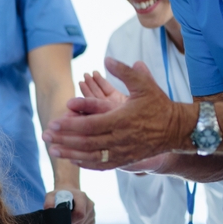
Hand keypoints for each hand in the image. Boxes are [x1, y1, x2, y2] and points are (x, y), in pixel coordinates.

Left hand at [43, 59, 192, 169]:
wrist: (177, 129)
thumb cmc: (159, 105)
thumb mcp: (144, 84)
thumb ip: (125, 72)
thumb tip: (106, 59)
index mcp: (122, 119)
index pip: (89, 125)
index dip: (69, 126)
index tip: (52, 123)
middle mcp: (120, 138)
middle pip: (86, 142)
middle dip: (63, 140)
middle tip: (45, 136)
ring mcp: (123, 151)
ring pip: (91, 156)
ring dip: (70, 154)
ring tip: (52, 151)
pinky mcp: (125, 159)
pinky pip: (102, 164)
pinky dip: (86, 163)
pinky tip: (73, 160)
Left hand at [44, 187, 95, 223]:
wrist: (69, 194)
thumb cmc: (59, 196)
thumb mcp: (51, 196)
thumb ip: (49, 202)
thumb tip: (48, 210)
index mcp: (81, 197)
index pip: (80, 213)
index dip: (70, 221)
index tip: (61, 223)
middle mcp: (89, 205)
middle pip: (81, 222)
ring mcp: (92, 213)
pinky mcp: (92, 221)